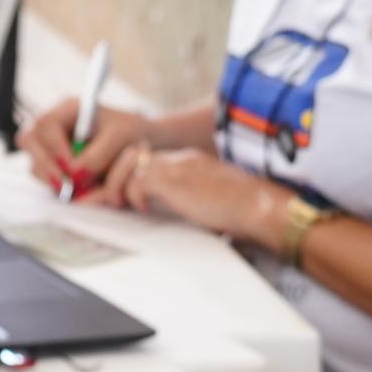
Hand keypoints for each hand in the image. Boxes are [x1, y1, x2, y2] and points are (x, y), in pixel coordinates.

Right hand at [19, 100, 152, 195]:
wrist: (140, 145)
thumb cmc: (131, 133)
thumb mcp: (120, 139)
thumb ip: (97, 156)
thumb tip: (74, 174)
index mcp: (70, 109)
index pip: (47, 125)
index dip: (55, 148)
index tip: (72, 168)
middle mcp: (56, 125)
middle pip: (30, 140)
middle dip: (45, 165)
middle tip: (65, 185)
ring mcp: (51, 144)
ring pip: (33, 160)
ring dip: (49, 177)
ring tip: (72, 189)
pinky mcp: (54, 163)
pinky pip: (42, 175)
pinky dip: (54, 184)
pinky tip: (74, 188)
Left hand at [104, 147, 283, 242]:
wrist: (259, 207)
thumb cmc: (243, 213)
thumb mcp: (208, 205)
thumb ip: (188, 204)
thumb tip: (171, 217)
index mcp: (189, 163)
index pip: (148, 159)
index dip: (129, 176)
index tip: (121, 196)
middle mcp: (181, 159)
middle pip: (133, 154)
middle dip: (115, 176)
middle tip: (111, 200)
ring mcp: (177, 166)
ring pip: (129, 162)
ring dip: (117, 184)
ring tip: (119, 204)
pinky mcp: (174, 179)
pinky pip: (138, 179)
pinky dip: (133, 195)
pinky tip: (144, 209)